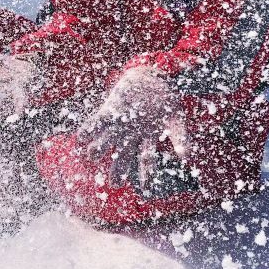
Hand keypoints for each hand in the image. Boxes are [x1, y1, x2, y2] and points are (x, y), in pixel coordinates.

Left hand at [76, 67, 188, 188]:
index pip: (146, 161)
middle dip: (118, 170)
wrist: (153, 77)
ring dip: (98, 149)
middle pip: (123, 156)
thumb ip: (181, 137)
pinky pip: (98, 122)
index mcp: (146, 140)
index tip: (146, 191)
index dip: (146, 175)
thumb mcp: (176, 119)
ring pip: (107, 141)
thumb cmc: (166, 101)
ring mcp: (120, 125)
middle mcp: (131, 136)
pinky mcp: (110, 110)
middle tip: (114, 183)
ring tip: (91, 156)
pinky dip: (90, 129)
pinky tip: (81, 137)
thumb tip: (187, 156)